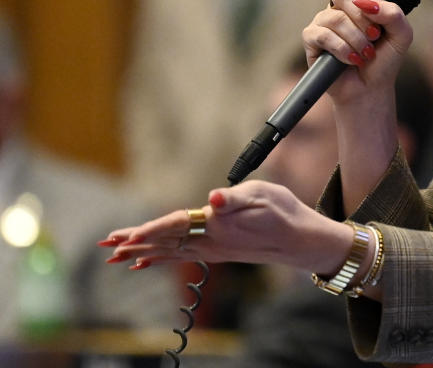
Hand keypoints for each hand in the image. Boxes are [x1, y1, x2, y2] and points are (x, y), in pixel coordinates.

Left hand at [100, 181, 352, 273]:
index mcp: (219, 225)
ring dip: (140, 250)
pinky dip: (158, 259)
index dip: (151, 228)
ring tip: (115, 254)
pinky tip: (143, 263)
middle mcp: (212, 242)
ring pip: (168, 251)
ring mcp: (213, 250)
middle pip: (166, 241)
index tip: (127, 234)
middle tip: (106, 244)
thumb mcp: (264, 195)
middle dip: (134, 241)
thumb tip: (213, 198)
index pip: (177, 224)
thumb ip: (235, 197)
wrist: (300, 241)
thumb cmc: (285, 212)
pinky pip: (179, 257)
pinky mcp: (216, 252)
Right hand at [302, 0, 412, 105]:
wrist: (371, 88)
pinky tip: (351, 59)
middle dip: (364, 19)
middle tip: (375, 37)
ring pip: (336, 18)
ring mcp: (323, 21)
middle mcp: (339, 8)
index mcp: (360, 1)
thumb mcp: (401, 35)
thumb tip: (368, 2)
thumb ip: (394, 14)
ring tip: (366, 54)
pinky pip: (323, 35)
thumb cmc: (384, 60)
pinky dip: (342, 49)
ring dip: (356, 39)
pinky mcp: (311, 39)